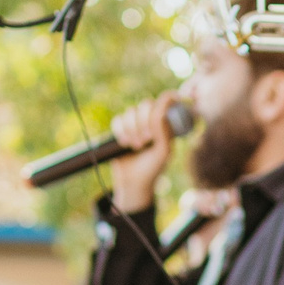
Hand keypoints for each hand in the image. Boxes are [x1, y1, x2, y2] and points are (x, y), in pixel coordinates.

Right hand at [107, 93, 186, 213]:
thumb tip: (160, 112)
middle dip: (144, 121)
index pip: (165, 103)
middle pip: (146, 104)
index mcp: (165, 125)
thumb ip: (164, 131)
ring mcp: (134, 124)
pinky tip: (125, 144)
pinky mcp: (120, 129)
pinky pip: (118, 119)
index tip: (166, 104)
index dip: (164, 102)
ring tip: (135, 146)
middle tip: (146, 139)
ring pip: (130, 111)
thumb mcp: (164, 151)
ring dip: (132, 129)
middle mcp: (150, 121)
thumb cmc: (153, 168)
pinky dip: (121, 131)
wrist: (134, 182)